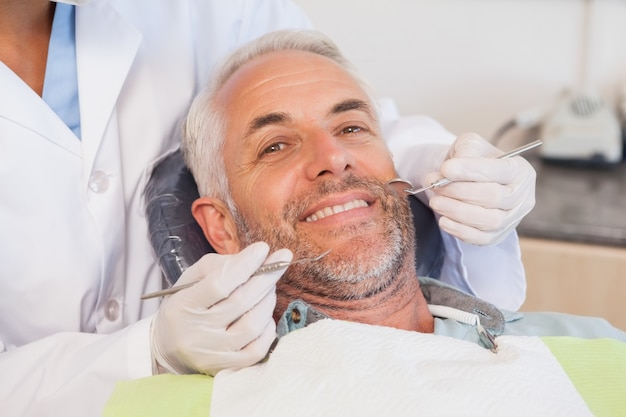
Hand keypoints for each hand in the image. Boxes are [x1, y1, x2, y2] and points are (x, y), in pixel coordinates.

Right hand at [150, 241, 291, 375]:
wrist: (169, 348)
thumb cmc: (186, 306)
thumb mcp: (191, 279)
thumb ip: (219, 265)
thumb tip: (255, 258)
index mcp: (182, 306)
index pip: (218, 284)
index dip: (245, 265)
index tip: (262, 248)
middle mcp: (196, 333)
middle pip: (241, 302)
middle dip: (266, 277)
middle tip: (280, 260)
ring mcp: (212, 354)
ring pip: (253, 324)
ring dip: (268, 300)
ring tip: (268, 288)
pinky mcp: (226, 368)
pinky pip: (258, 348)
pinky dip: (268, 327)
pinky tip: (264, 315)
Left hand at [424, 132, 535, 244]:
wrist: (467, 179)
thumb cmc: (471, 161)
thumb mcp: (470, 145)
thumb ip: (465, 151)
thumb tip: (449, 171)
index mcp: (520, 169)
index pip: (498, 171)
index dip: (471, 170)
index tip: (445, 168)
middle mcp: (522, 196)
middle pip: (493, 197)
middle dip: (459, 191)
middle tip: (434, 185)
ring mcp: (512, 219)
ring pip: (489, 220)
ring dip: (457, 211)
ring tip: (435, 201)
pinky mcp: (497, 236)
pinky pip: (481, 238)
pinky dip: (459, 230)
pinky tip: (443, 220)